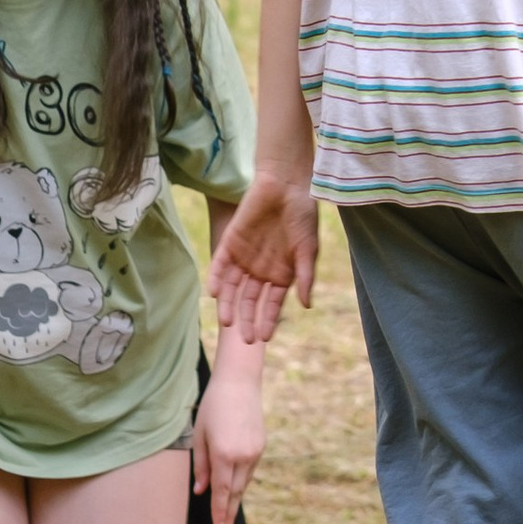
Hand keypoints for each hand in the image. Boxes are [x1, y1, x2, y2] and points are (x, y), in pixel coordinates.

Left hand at [193, 347, 266, 523]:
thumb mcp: (200, 435)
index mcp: (223, 454)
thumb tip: (200, 490)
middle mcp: (242, 456)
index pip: (222, 492)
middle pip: (235, 493)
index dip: (219, 513)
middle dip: (229, 514)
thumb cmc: (213, 406)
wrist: (240, 383)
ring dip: (235, 498)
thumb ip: (201, 465)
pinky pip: (249, 470)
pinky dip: (241, 481)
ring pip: (244, 482)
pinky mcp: (261, 446)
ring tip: (227, 515)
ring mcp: (255, 452)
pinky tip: (234, 487)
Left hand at [207, 175, 315, 341]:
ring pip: (232, 288)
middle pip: (249, 300)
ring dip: (228, 304)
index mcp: (281, 275)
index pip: (271, 304)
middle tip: (245, 339)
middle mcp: (261, 270)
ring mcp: (244, 258)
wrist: (286, 185)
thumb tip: (307, 305)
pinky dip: (216, 279)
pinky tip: (214, 293)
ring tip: (227, 322)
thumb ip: (306, 276)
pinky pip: (220, 265)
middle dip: (247, 319)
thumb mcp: (308, 249)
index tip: (264, 337)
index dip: (267, 320)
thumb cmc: (302, 216)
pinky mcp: (230, 243)